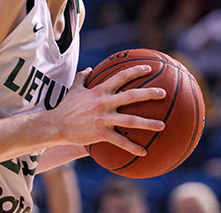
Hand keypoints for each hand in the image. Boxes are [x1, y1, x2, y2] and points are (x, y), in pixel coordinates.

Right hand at [50, 65, 165, 155]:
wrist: (55, 125)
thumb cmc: (65, 107)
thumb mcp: (73, 89)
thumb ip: (82, 78)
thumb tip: (89, 69)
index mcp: (98, 91)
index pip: (120, 77)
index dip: (135, 71)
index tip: (149, 68)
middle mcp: (103, 102)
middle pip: (131, 96)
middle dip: (149, 93)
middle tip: (164, 93)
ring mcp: (103, 118)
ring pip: (131, 120)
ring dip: (149, 123)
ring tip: (163, 125)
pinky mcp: (100, 133)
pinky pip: (120, 141)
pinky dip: (133, 147)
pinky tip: (144, 152)